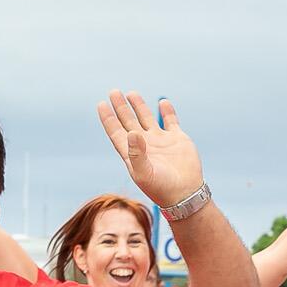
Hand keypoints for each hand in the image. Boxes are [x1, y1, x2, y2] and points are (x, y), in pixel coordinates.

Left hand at [97, 92, 203, 209]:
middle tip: (113, 91)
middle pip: (129, 121)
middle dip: (121, 107)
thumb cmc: (161, 188)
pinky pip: (170, 121)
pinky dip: (166, 111)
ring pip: (147, 119)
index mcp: (132, 153)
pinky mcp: (177, 139)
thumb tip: (131, 132)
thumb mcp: (144, 173)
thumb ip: (136, 153)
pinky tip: (162, 102)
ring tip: (131, 93)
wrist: (185, 194)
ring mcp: (160, 141)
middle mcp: (144, 145)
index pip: (116, 132)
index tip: (101, 104)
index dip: (108, 119)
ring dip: (139, 106)